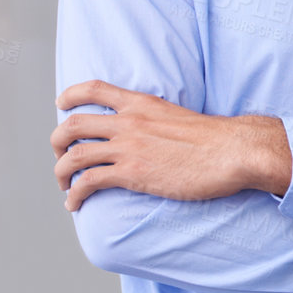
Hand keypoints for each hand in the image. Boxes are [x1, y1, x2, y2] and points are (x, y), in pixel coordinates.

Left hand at [51, 80, 291, 210]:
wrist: (234, 151)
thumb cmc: (217, 141)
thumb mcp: (180, 117)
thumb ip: (159, 122)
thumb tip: (156, 136)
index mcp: (141, 104)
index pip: (93, 89)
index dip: (70, 96)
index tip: (61, 105)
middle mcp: (128, 122)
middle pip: (72, 125)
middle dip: (57, 143)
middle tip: (61, 157)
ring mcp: (129, 147)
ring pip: (73, 155)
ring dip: (61, 173)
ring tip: (65, 187)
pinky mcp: (132, 173)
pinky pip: (89, 181)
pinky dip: (75, 194)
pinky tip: (75, 204)